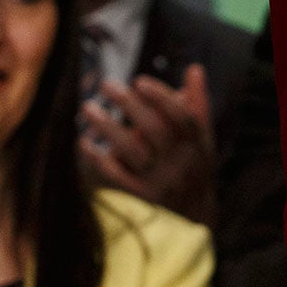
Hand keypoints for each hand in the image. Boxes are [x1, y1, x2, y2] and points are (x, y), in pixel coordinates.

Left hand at [80, 65, 216, 226]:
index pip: (182, 118)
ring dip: (108, 127)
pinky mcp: (141, 199)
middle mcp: (180, 163)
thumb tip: (195, 68)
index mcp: (196, 145)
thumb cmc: (193, 166)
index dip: (161, 98)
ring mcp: (160, 182)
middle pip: (155, 130)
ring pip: (133, 151)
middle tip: (105, 84)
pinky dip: (99, 160)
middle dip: (129, 105)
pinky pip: (117, 177)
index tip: (138, 81)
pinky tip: (84, 143)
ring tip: (87, 107)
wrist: (193, 217)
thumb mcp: (202, 138)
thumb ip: (198, 104)